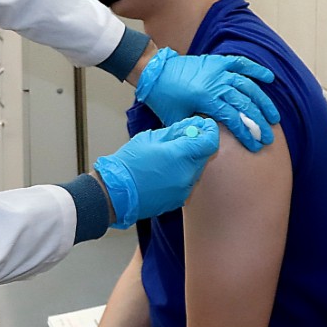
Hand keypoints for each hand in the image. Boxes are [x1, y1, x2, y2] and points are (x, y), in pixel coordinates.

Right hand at [94, 116, 219, 227]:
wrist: (116, 193)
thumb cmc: (129, 163)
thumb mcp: (150, 138)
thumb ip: (175, 132)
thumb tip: (191, 126)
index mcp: (180, 155)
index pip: (209, 142)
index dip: (210, 131)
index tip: (205, 126)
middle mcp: (186, 174)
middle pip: (204, 155)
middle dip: (198, 145)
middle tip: (185, 137)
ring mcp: (184, 189)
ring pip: (196, 170)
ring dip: (189, 160)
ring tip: (170, 156)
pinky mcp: (178, 200)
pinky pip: (187, 182)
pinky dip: (182, 174)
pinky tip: (165, 171)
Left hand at [135, 48, 279, 151]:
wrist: (154, 73)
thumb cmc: (164, 99)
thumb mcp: (178, 119)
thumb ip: (197, 128)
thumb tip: (214, 139)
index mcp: (206, 98)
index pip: (233, 119)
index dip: (246, 134)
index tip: (255, 146)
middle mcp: (216, 83)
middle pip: (245, 104)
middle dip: (259, 123)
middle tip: (268, 137)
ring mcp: (218, 71)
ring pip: (248, 86)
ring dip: (263, 102)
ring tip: (274, 117)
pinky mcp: (217, 62)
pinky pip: (240, 63)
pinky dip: (255, 69)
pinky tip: (269, 78)